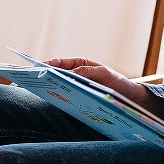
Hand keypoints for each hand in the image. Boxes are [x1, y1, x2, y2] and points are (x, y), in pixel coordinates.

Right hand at [45, 57, 163, 116]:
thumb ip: (87, 72)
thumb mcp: (103, 74)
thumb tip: (69, 73)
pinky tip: (57, 101)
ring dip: (52, 88)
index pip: (61, 63)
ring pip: (61, 87)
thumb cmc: (118, 82)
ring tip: (41, 91)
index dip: (48, 64)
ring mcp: (78, 87)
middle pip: (57, 75)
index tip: (38, 67)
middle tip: (33, 81)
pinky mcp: (80, 98)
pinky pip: (69, 97)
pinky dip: (62, 98)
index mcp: (81, 65)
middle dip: (46, 77)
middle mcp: (77, 75)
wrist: (129, 98)